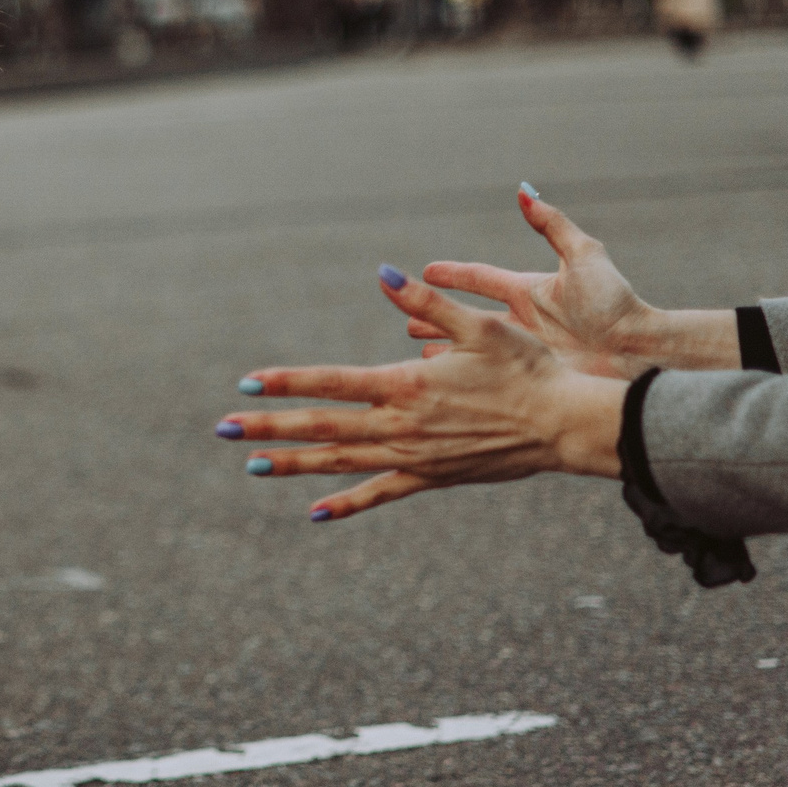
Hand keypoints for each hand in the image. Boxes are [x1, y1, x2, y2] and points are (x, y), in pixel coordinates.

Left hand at [217, 267, 626, 519]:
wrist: (563, 424)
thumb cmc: (526, 368)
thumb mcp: (479, 325)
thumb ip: (426, 301)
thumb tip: (384, 273)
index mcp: (405, 385)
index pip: (330, 383)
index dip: (286, 382)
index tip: (248, 384)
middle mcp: (401, 425)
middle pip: (323, 427)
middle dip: (270, 429)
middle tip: (225, 430)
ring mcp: (413, 456)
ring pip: (342, 462)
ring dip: (295, 464)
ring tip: (253, 466)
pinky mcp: (431, 477)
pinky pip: (380, 494)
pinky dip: (346, 503)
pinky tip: (315, 513)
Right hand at [408, 187, 683, 379]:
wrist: (638, 352)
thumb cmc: (615, 303)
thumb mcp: (584, 256)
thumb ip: (552, 224)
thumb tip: (524, 192)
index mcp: (530, 291)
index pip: (481, 278)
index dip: (454, 274)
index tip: (425, 272)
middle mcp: (523, 321)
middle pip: (468, 316)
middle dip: (437, 314)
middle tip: (406, 315)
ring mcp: (525, 351)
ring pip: (472, 348)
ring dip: (444, 349)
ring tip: (418, 354)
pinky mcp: (531, 377)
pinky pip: (487, 376)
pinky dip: (464, 377)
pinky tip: (446, 382)